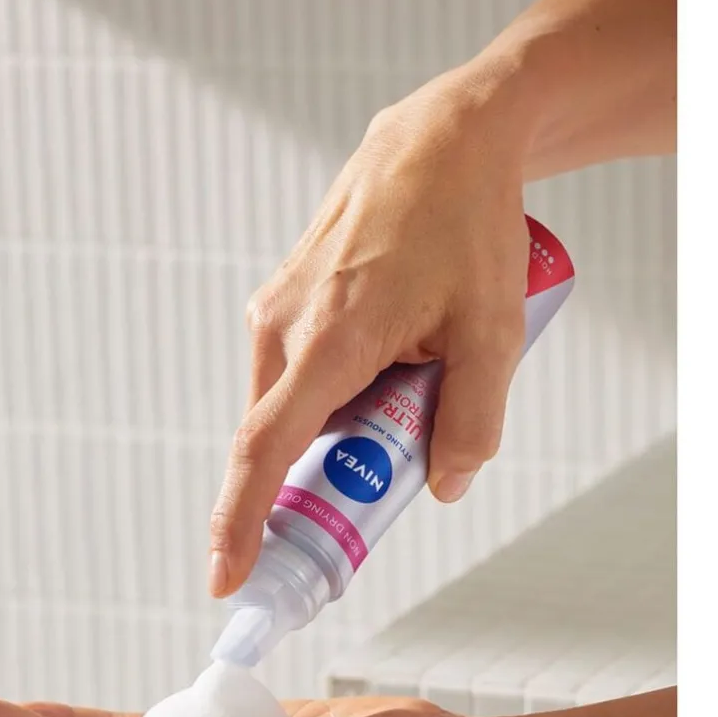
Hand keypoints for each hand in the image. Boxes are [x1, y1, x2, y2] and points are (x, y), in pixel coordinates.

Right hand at [208, 63, 532, 596]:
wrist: (441, 139)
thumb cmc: (465, 224)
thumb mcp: (493, 334)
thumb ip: (471, 422)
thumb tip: (444, 483)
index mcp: (329, 339)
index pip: (264, 450)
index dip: (237, 522)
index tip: (224, 577)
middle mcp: (283, 326)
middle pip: (282, 438)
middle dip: (326, 472)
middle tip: (389, 469)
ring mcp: (276, 308)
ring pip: (292, 404)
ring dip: (339, 423)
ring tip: (412, 381)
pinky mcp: (283, 297)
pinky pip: (296, 370)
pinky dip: (333, 390)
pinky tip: (392, 355)